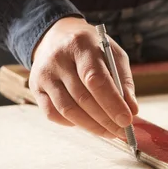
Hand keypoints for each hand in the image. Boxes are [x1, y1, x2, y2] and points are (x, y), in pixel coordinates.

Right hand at [29, 17, 138, 137]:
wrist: (57, 36)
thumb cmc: (91, 49)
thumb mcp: (113, 54)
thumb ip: (123, 81)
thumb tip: (132, 110)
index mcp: (81, 45)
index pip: (96, 79)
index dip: (112, 103)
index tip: (127, 120)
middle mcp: (58, 59)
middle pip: (82, 98)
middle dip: (105, 119)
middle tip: (122, 132)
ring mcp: (44, 74)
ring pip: (67, 110)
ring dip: (91, 126)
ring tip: (109, 132)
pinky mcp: (35, 87)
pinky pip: (52, 114)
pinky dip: (72, 123)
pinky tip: (87, 124)